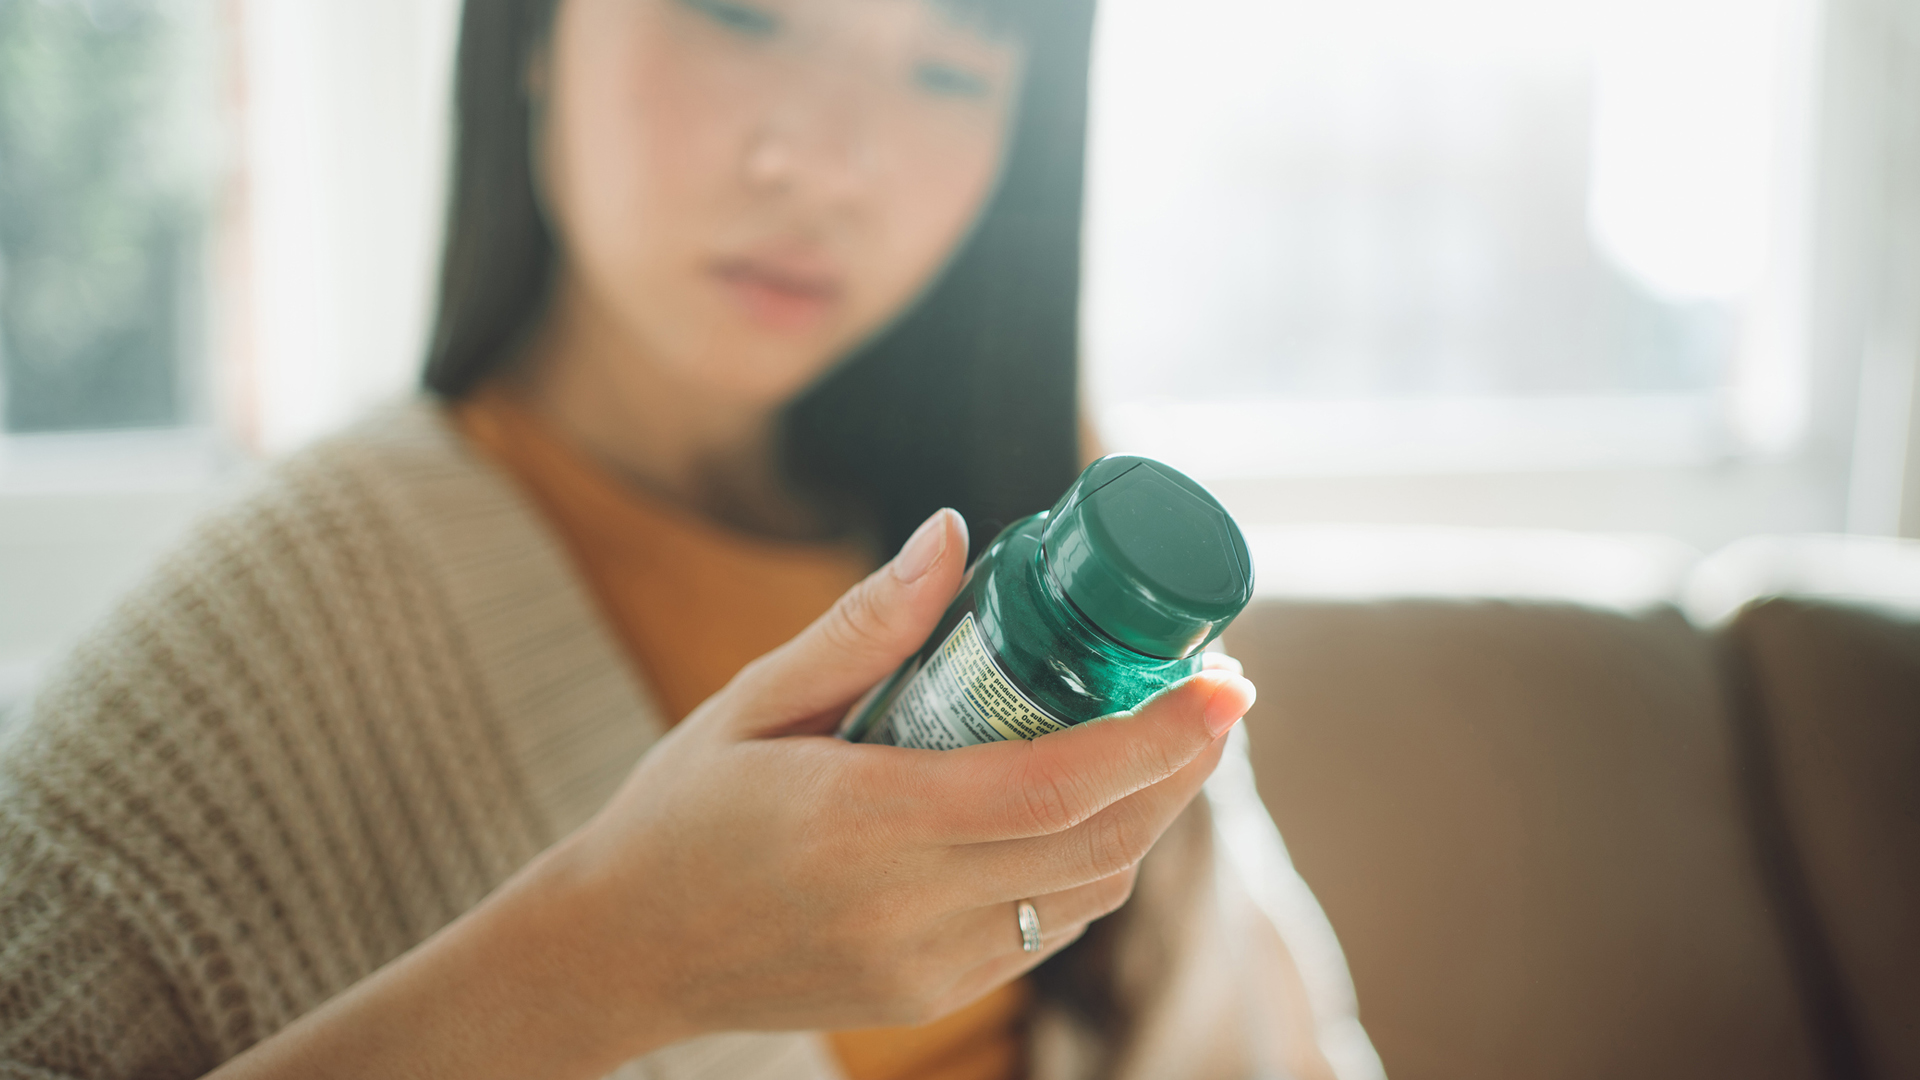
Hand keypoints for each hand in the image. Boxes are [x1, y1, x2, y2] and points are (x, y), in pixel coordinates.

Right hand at [555, 507, 1257, 1050]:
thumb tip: (952, 534)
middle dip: (1181, 767)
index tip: (1224, 680)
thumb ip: (862, 626)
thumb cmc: (679, 812)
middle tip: (1219, 693)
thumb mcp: (751, 700)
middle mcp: (906, 906)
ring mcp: (924, 966)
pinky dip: (1089, 864)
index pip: (1057, 784)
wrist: (620, 952)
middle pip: (1099, 841)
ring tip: (1171, 741)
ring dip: (1148, 816)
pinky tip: (1092, 807)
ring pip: (1086, 892)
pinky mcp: (926, 996)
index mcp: (862, 820)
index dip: (1159, 735)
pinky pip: (1044, 929)